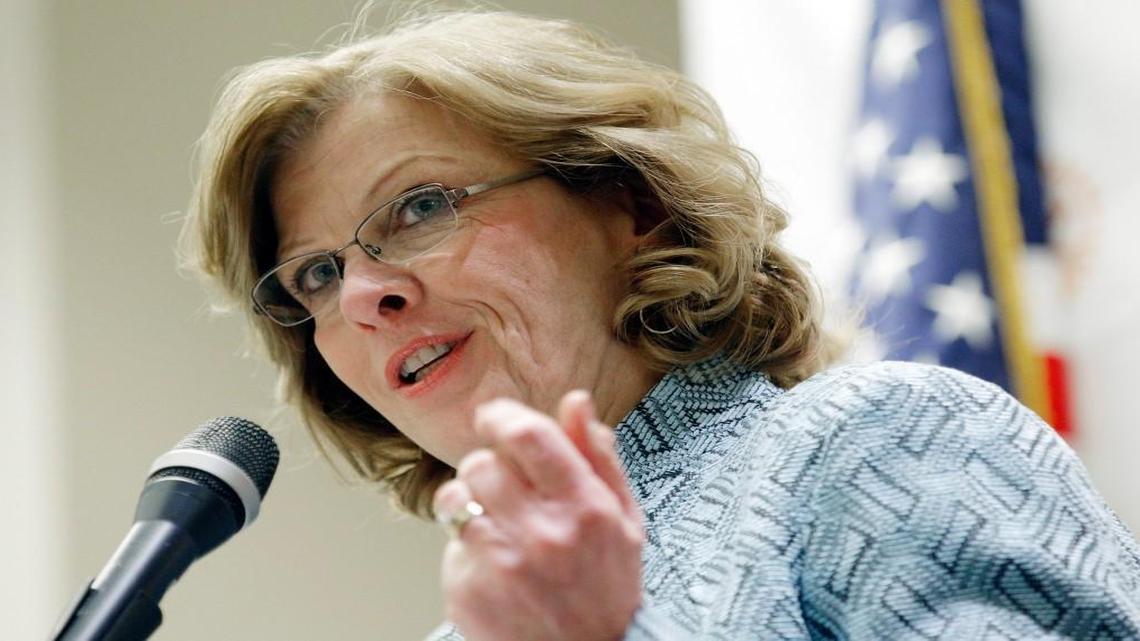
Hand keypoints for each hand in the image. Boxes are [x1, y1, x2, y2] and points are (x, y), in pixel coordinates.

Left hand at [434, 390, 644, 640]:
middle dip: (491, 468)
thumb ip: (599, 456)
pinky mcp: (469, 590)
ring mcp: (502, 564)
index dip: (502, 416)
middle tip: (508, 490)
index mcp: (584, 507)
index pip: (527, 435)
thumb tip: (576, 402)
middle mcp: (542, 533)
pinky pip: (449, 542)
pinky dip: (466, 547)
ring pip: (455, 496)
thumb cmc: (606, 587)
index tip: (494, 418)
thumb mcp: (623, 520)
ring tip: (497, 523)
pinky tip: (495, 565)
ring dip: (470, 501)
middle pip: (482, 462)